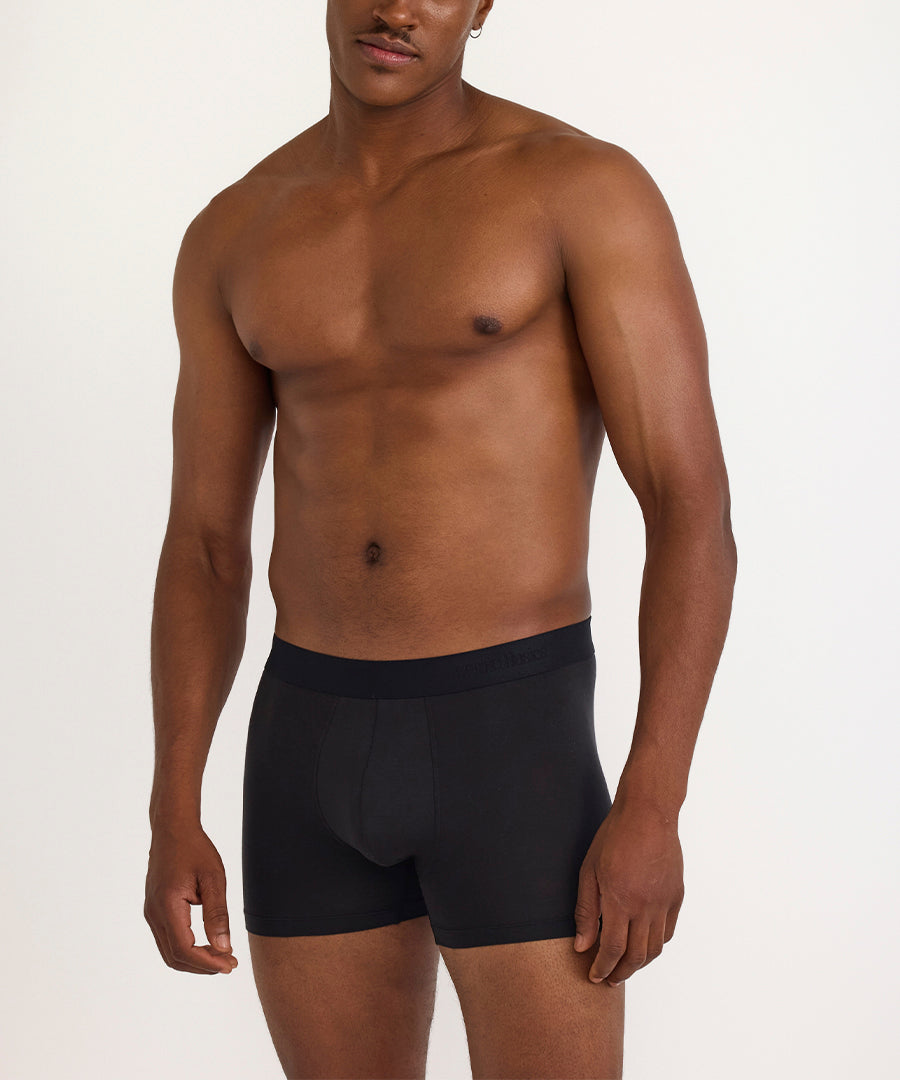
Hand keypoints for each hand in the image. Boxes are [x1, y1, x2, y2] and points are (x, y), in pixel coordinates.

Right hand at [144, 821, 238, 974]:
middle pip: (175, 957)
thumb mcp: (213, 878)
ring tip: (221, 957)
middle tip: (230, 964)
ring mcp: (151, 913)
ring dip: (194, 960)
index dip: (208, 962)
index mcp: (167, 906)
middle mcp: (154, 914)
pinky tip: (206, 944)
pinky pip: (167, 939)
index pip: (184, 949)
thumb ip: (217, 914)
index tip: (230, 964)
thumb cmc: (195, 849)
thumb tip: (224, 948)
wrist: (173, 829)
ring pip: (169, 952)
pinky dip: (186, 949)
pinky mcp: (154, 910)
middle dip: (203, 966)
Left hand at [573, 796, 683, 985]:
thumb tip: (582, 945)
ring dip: (639, 963)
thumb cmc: (613, 837)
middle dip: (620, 973)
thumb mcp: (589, 871)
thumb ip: (587, 911)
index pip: (612, 949)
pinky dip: (656, 944)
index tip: (594, 976)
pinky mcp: (676, 895)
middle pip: (636, 956)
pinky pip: (668, 931)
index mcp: (620, 901)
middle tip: (608, 979)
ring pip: (655, 948)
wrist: (647, 814)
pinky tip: (644, 944)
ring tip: (625, 966)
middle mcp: (645, 907)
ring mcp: (664, 902)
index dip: (602, 968)